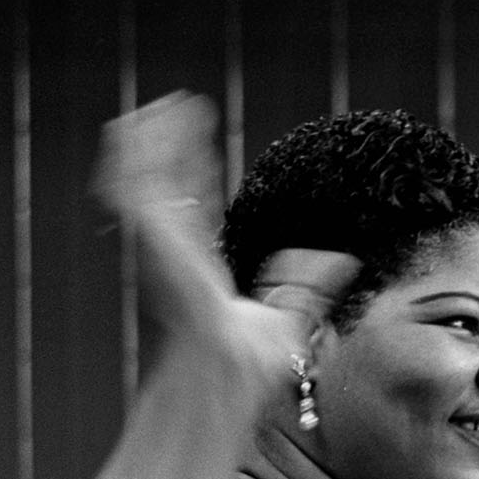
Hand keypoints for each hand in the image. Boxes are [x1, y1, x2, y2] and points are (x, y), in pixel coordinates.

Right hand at [90, 93, 357, 403]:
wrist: (229, 375)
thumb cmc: (248, 366)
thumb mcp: (288, 319)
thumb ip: (310, 287)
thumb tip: (345, 261)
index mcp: (196, 266)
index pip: (192, 204)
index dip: (195, 166)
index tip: (198, 130)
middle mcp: (173, 255)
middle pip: (162, 186)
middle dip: (163, 144)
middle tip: (173, 103)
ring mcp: (159, 249)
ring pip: (143, 182)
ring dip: (148, 142)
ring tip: (160, 104)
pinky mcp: (155, 243)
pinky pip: (137, 192)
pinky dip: (132, 161)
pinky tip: (136, 128)